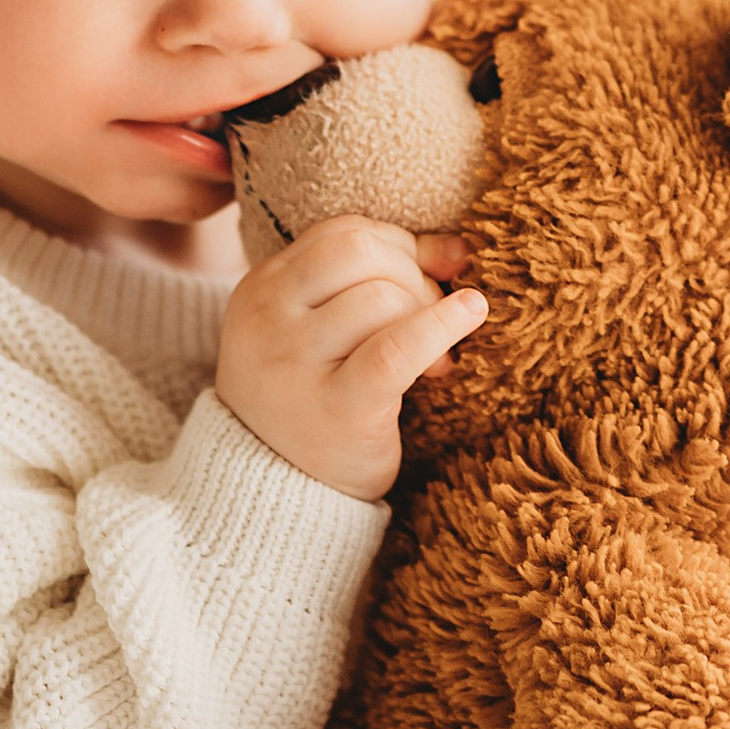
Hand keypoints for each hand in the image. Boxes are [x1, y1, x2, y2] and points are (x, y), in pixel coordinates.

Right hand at [215, 219, 482, 500]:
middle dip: (413, 276)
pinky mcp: (335, 407)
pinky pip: (396, 348)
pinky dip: (441, 326)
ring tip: (437, 361)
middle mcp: (266, 319)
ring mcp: (293, 363)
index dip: (399, 246)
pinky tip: (470, 318)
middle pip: (359, 253)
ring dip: (427, 316)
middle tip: (432, 319)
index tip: (428, 278)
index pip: (340, 234)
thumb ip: (376, 279)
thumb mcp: (325, 331)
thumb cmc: (314, 402)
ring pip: (381, 297)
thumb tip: (458, 248)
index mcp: (259, 290)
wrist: (278, 495)